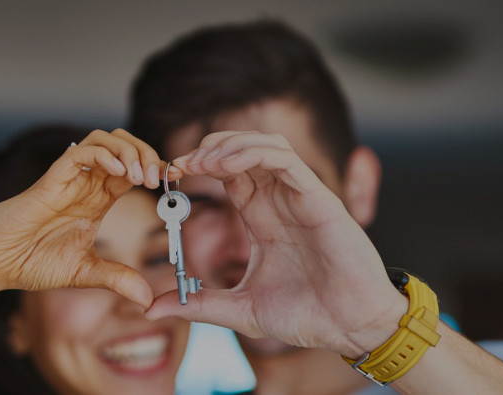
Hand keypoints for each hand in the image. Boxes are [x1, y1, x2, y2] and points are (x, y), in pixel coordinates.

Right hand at [0, 129, 179, 307]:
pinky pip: (80, 153)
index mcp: (98, 200)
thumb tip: (148, 298)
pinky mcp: (51, 180)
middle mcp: (87, 184)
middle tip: (159, 179)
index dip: (156, 170)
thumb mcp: (85, 273)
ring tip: (141, 176)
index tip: (174, 182)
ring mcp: (70, 179)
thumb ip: (117, 279)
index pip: (135, 170)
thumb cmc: (30, 262)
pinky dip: (103, 155)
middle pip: (124, 146)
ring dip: (129, 151)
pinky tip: (118, 172)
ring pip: (105, 140)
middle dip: (147, 154)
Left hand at [146, 131, 406, 356]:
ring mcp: (300, 196)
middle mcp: (280, 200)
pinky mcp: (319, 198)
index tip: (170, 176)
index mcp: (263, 217)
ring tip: (200, 161)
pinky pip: (285, 160)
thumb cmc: (307, 316)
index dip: (198, 167)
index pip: (228, 174)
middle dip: (208, 149)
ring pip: (264, 146)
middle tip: (180, 164)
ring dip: (229, 145)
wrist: (350, 329)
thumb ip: (199, 304)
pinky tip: (225, 165)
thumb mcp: (240, 310)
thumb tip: (152, 308)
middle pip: (242, 150)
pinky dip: (253, 153)